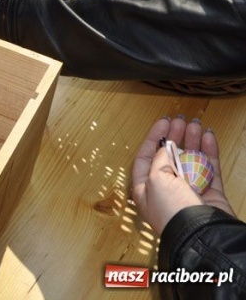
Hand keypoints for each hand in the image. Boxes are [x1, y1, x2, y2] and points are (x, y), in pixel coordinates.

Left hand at [131, 116, 234, 234]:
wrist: (200, 233)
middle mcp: (165, 189)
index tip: (163, 122)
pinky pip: (209, 167)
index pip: (145, 157)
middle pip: (169, 156)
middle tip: (180, 120)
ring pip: (191, 159)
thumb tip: (164, 149)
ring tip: (195, 124)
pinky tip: (208, 136)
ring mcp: (189, 190)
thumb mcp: (154, 180)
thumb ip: (158, 161)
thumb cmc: (171, 209)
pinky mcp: (209, 193)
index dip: (153, 138)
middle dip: (174, 136)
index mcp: (144, 188)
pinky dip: (209, 151)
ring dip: (192, 140)